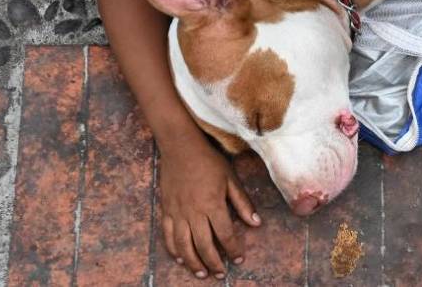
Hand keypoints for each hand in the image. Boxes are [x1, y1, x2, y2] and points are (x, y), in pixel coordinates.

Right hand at [158, 141, 259, 278]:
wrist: (180, 148)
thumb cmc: (209, 161)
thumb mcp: (231, 178)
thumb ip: (242, 203)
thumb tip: (256, 223)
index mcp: (213, 204)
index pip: (225, 234)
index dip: (233, 249)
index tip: (239, 259)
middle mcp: (194, 212)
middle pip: (204, 245)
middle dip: (214, 262)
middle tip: (220, 274)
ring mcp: (177, 213)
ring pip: (184, 245)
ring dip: (193, 262)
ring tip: (202, 273)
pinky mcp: (166, 210)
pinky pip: (168, 236)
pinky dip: (174, 250)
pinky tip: (181, 259)